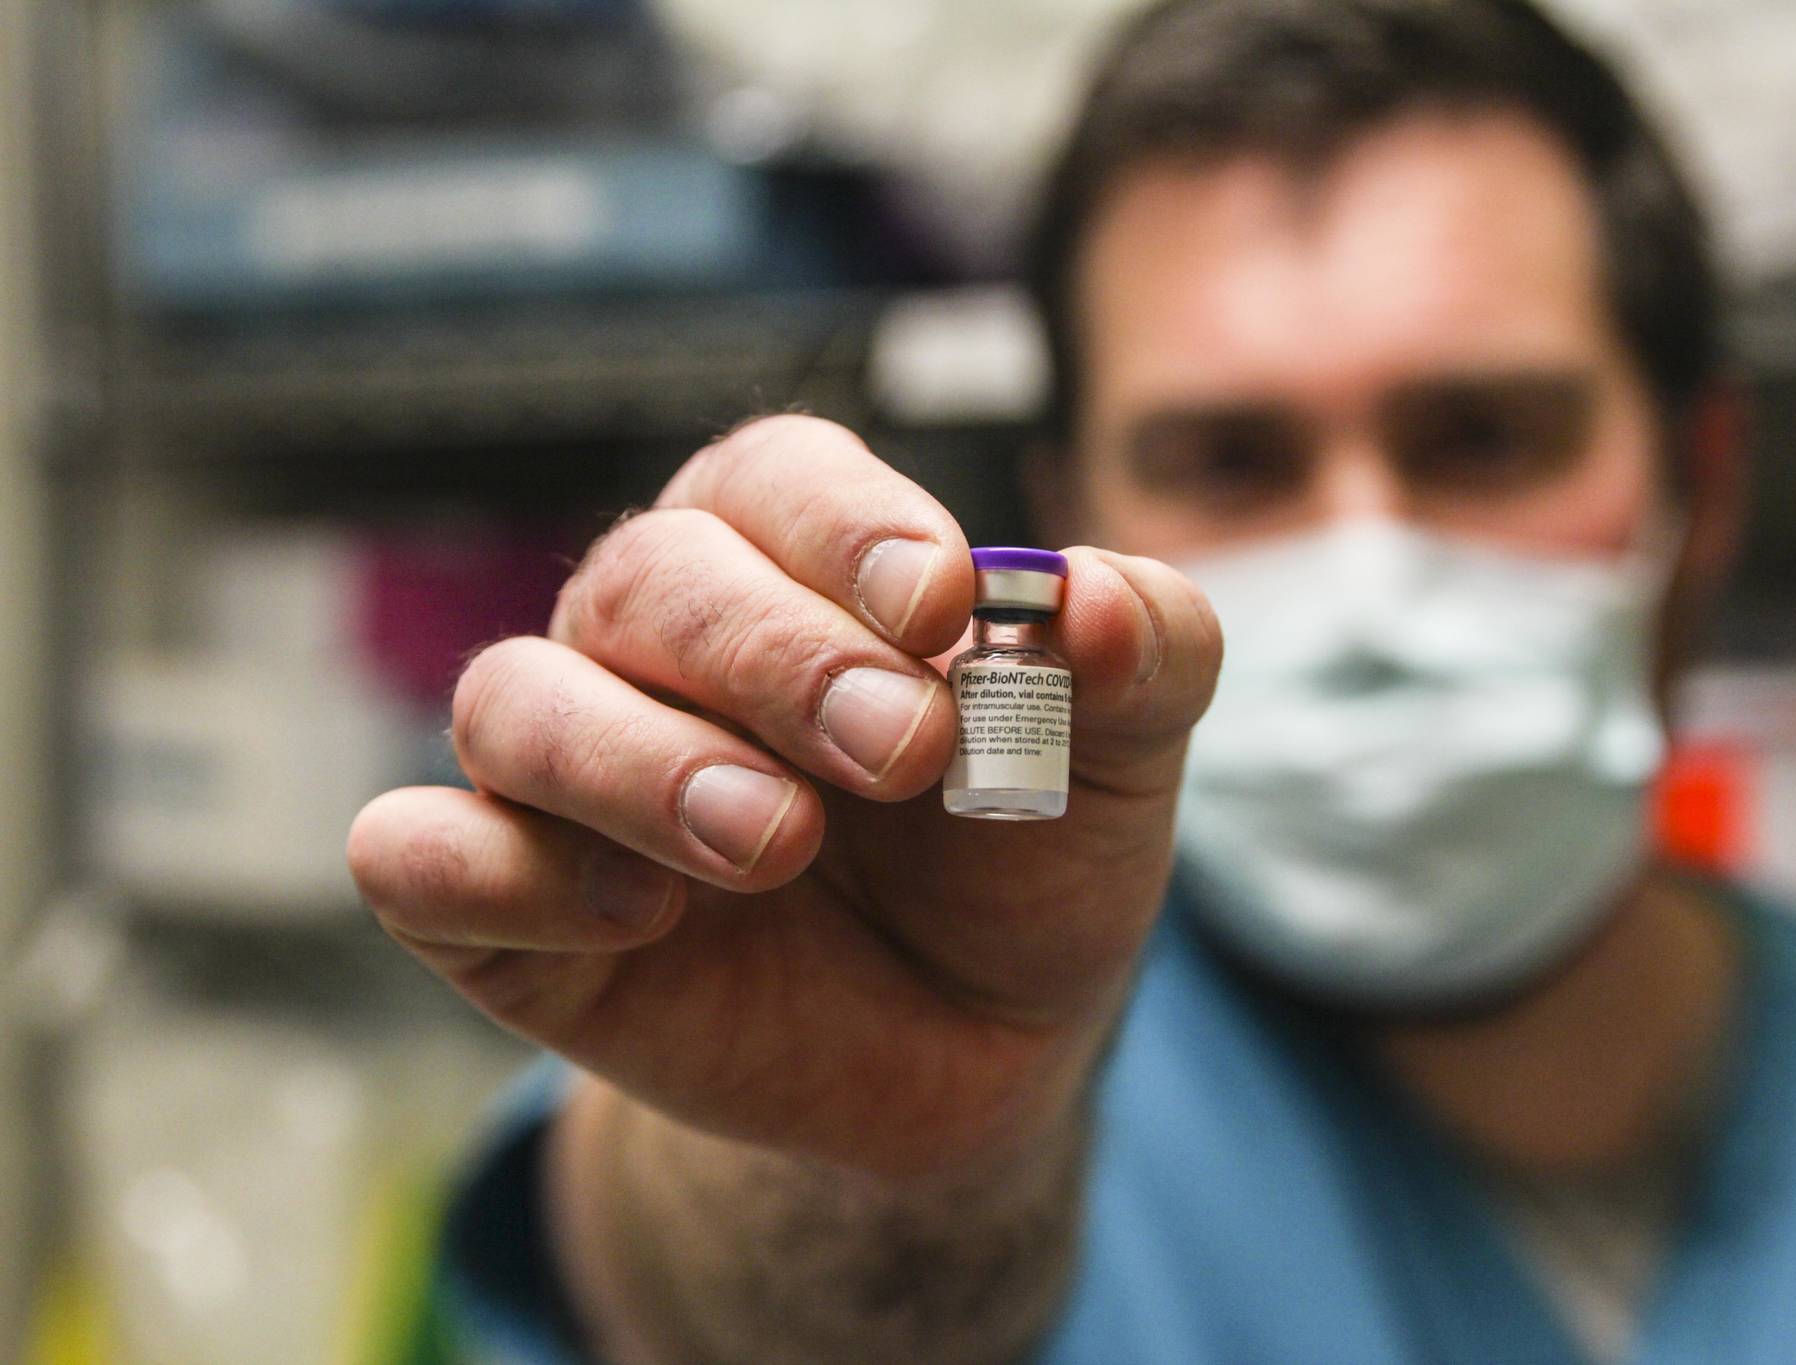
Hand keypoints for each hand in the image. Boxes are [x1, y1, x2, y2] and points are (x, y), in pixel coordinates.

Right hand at [346, 416, 1220, 1177]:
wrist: (976, 1047)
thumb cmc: (1028, 857)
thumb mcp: (1121, 761)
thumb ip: (1142, 656)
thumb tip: (1089, 598)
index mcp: (800, 559)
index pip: (777, 478)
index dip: (852, 528)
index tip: (947, 608)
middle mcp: (662, 637)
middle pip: (650, 577)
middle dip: (776, 658)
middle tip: (900, 750)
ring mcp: (572, 768)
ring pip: (513, 700)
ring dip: (642, 765)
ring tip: (775, 843)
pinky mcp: (506, 905)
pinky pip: (416, 856)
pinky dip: (495, 874)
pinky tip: (638, 922)